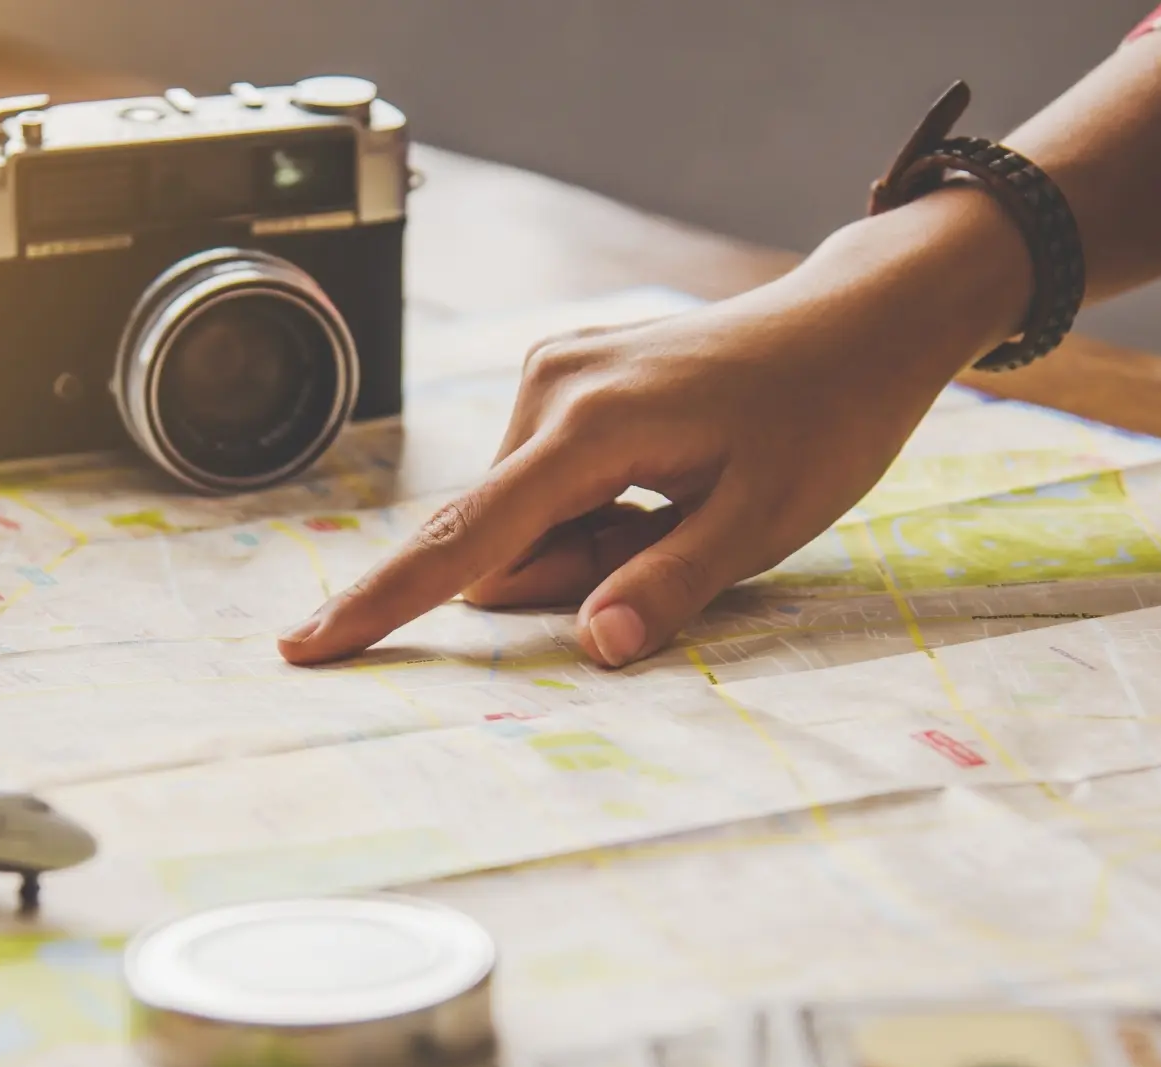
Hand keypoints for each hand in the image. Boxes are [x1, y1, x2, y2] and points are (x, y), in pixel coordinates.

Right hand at [276, 191, 1033, 667]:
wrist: (855, 324)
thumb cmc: (823, 421)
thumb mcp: (763, 523)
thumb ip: (668, 587)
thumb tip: (593, 647)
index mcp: (590, 426)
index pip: (469, 539)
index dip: (386, 604)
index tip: (305, 648)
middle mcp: (551, 386)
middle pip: (507, 538)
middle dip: (574, 573)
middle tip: (686, 541)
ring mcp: (554, 371)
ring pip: (528, 516)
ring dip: (591, 542)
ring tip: (687, 502)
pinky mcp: (566, 375)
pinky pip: (548, 480)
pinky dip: (596, 507)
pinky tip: (671, 477)